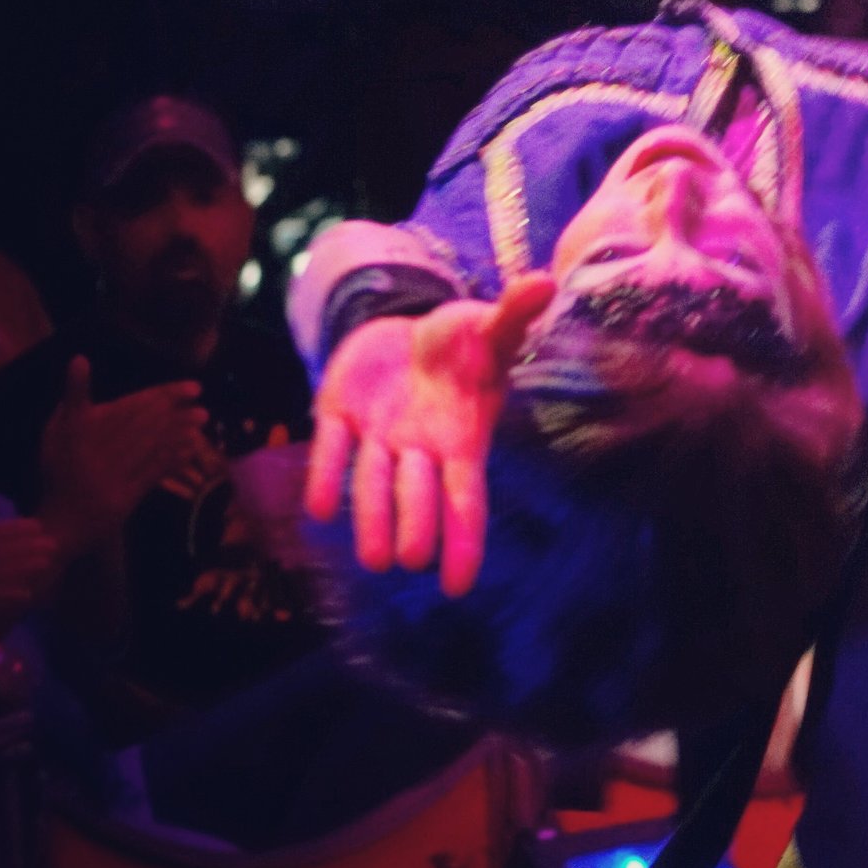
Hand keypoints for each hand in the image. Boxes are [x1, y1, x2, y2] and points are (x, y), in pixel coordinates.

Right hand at [39, 360, 211, 545]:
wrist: (62, 518)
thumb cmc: (60, 469)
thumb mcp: (55, 430)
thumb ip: (73, 399)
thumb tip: (80, 361)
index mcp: (79, 429)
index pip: (127, 406)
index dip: (159, 394)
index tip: (186, 386)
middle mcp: (97, 450)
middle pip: (143, 423)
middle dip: (173, 406)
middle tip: (198, 393)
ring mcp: (112, 475)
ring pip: (152, 446)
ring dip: (180, 429)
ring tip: (201, 416)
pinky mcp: (126, 496)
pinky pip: (154, 472)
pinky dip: (174, 457)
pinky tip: (192, 446)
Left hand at [304, 273, 554, 595]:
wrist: (409, 330)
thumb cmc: (462, 342)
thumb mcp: (490, 328)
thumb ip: (514, 314)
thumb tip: (547, 281)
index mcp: (460, 439)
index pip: (465, 500)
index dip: (463, 541)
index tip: (458, 586)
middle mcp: (418, 448)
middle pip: (418, 497)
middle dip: (414, 526)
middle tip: (408, 559)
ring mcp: (377, 435)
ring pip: (373, 483)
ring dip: (372, 519)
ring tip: (375, 561)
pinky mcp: (338, 412)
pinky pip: (330, 449)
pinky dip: (325, 476)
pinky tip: (320, 510)